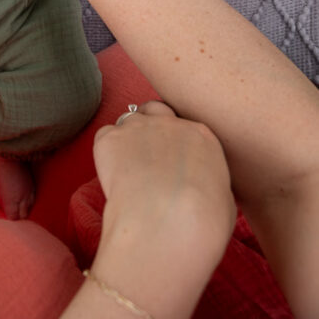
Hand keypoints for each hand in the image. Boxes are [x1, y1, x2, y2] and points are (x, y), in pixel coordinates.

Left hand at [83, 102, 235, 317]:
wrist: (171, 219)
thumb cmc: (204, 219)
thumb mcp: (224, 202)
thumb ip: (211, 186)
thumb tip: (205, 192)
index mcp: (200, 136)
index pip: (184, 127)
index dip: (175, 144)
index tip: (171, 163)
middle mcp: (169, 123)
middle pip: (155, 110)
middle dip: (150, 124)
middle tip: (146, 153)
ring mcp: (138, 127)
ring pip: (128, 120)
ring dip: (127, 140)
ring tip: (127, 171)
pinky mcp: (110, 138)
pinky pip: (104, 137)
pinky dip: (105, 153)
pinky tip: (112, 178)